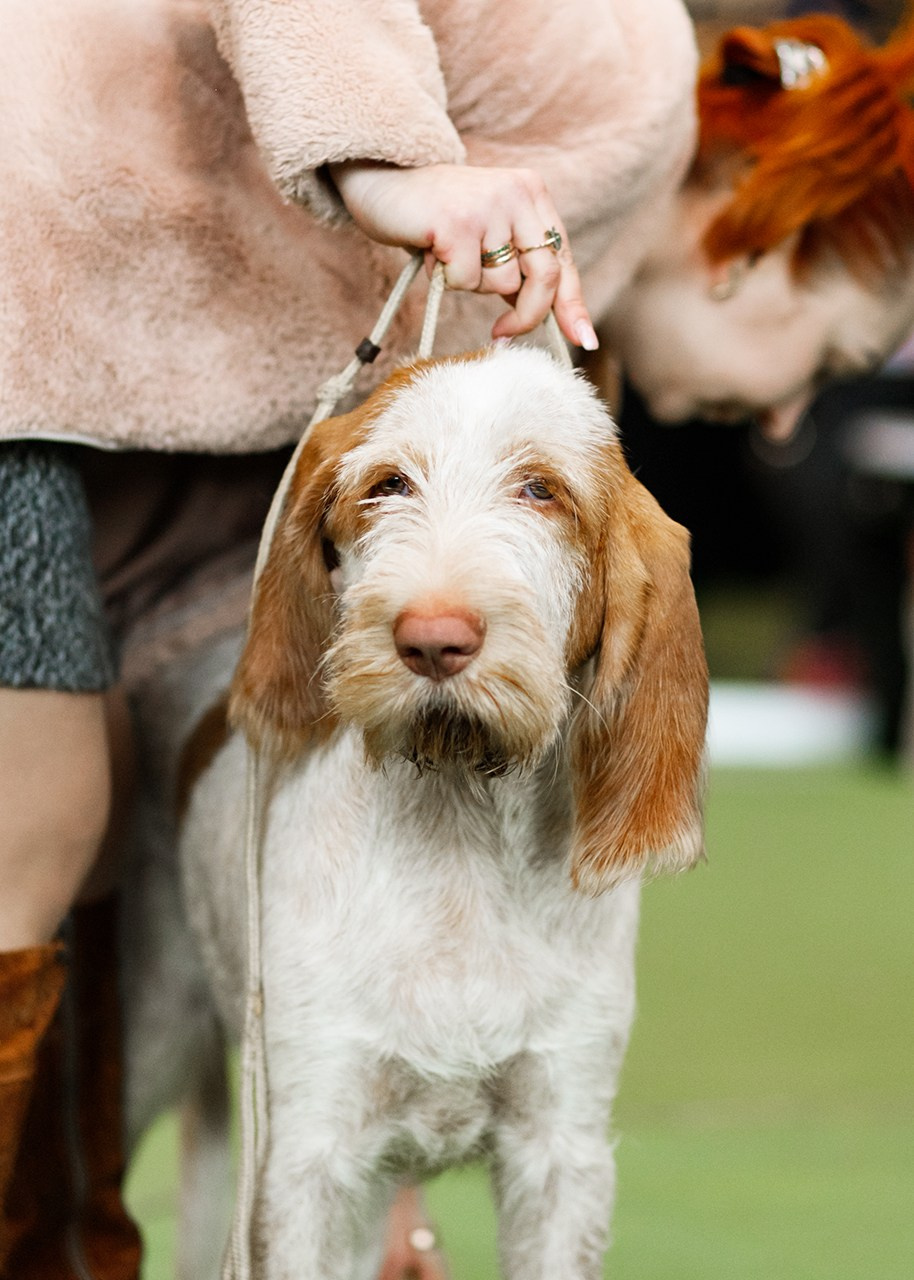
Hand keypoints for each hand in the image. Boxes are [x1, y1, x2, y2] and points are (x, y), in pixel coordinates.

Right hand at [329, 161, 597, 348]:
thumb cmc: (435, 215)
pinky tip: (433, 251)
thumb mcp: (487, 233)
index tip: (584, 340)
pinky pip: (466, 281)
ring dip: (473, 286)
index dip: (573, 304)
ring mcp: (489, 206)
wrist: (380, 178)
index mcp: (532, 193)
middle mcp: (517, 193)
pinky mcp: (458, 222)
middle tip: (503, 335)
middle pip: (545, 276)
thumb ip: (516, 264)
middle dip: (528, 316)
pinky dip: (447, 280)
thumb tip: (542, 314)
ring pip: (501, 284)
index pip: (563, 259)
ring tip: (449, 255)